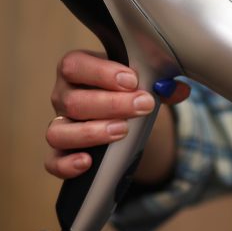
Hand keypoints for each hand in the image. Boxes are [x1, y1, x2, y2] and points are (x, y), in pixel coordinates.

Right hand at [47, 49, 187, 182]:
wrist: (124, 116)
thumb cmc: (127, 93)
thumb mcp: (142, 83)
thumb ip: (160, 84)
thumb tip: (178, 90)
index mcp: (78, 71)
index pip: (75, 66)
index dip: (102, 73)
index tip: (132, 80)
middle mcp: (63, 97)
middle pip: (73, 101)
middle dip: (111, 104)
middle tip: (143, 105)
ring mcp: (61, 126)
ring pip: (59, 131)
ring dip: (93, 132)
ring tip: (122, 130)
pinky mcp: (62, 153)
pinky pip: (53, 162)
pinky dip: (67, 164)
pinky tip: (88, 162)